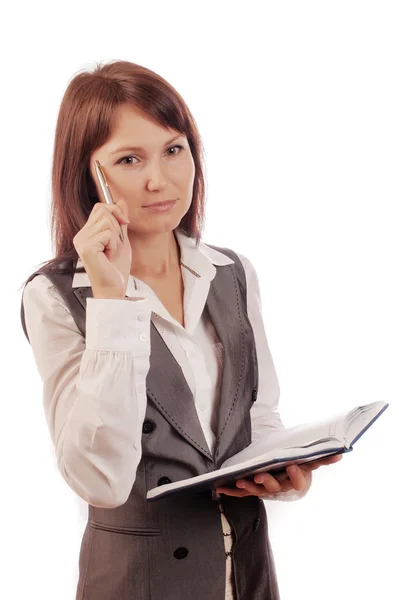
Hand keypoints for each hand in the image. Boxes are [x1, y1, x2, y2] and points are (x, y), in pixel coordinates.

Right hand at [73, 198, 131, 298]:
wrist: (114, 288)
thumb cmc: (116, 268)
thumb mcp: (121, 240)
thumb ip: (120, 221)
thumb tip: (121, 201)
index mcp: (86, 233)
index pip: (100, 207)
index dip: (115, 211)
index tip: (125, 223)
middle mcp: (81, 235)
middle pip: (104, 211)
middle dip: (118, 227)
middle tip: (115, 246)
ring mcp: (82, 241)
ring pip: (107, 221)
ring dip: (116, 238)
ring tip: (111, 252)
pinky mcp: (87, 247)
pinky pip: (108, 233)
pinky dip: (114, 245)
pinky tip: (109, 257)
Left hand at [215, 453, 342, 497]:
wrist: (285, 472)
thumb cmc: (298, 463)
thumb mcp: (310, 460)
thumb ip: (323, 457)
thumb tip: (341, 452)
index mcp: (296, 479)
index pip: (298, 480)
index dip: (296, 475)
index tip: (294, 465)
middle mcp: (281, 487)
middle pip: (275, 488)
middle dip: (267, 482)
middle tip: (260, 475)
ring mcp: (266, 489)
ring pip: (257, 490)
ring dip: (249, 487)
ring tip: (241, 481)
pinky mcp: (253, 489)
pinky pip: (241, 493)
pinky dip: (231, 491)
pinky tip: (220, 488)